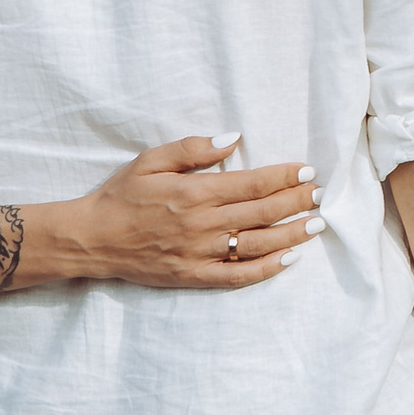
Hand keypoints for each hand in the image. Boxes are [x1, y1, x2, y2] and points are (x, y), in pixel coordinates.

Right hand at [59, 136, 323, 286]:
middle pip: (262, 213)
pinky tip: (289, 258)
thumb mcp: (151, 161)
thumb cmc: (121, 196)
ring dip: (292, 233)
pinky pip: (239, 276)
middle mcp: (203, 225)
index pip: (253, 183)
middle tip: (321, 194)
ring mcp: (200, 254)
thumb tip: (233, 138)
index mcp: (195, 193)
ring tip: (316, 224)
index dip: (284, 177)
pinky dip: (268, 269)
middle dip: (296, 202)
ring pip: (258, 245)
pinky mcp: (195, 276)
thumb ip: (193, 148)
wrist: (92, 239)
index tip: (307, 171)